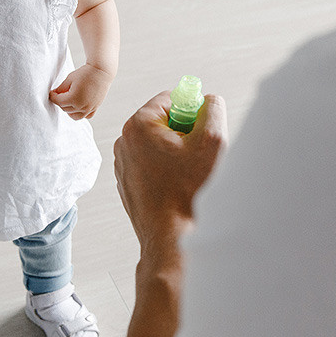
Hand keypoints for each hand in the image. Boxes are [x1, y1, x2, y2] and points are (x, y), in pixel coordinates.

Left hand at [50, 63, 113, 119]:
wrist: (101, 71)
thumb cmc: (85, 73)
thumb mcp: (69, 79)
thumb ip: (60, 89)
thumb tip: (54, 94)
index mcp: (73, 98)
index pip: (58, 102)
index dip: (53, 96)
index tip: (52, 92)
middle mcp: (82, 106)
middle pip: (65, 108)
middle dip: (60, 101)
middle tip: (59, 94)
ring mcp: (89, 108)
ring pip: (74, 116)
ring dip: (69, 110)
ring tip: (68, 101)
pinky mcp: (95, 107)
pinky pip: (86, 116)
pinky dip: (81, 113)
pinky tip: (78, 106)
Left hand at [113, 92, 226, 249]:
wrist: (173, 238)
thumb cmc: (189, 193)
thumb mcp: (213, 140)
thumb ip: (213, 108)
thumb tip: (208, 101)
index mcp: (138, 125)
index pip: (170, 98)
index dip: (193, 111)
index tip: (202, 130)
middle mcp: (124, 142)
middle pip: (163, 121)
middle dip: (185, 133)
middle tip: (198, 153)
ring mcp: (123, 164)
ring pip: (157, 144)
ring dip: (177, 152)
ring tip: (189, 173)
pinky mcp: (128, 183)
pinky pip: (151, 164)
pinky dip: (167, 169)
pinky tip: (179, 186)